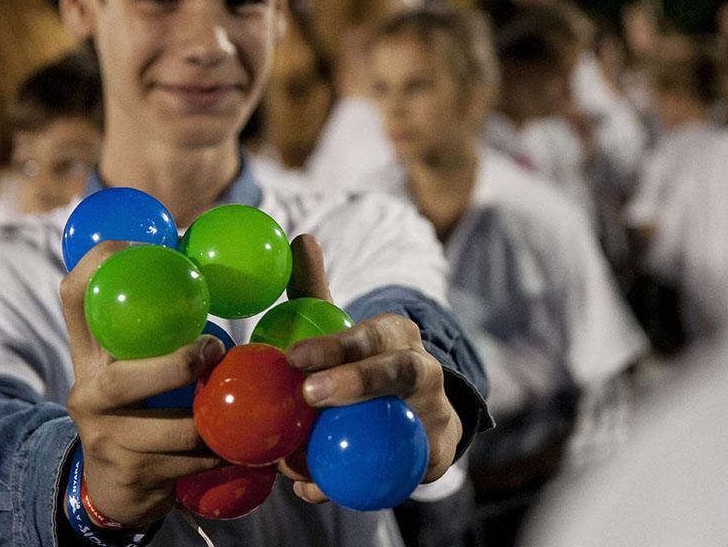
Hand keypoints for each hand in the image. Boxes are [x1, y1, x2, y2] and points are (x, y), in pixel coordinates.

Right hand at [61, 241, 224, 526]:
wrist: (114, 488)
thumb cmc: (140, 406)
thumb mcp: (133, 364)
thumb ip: (156, 326)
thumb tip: (204, 253)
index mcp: (89, 352)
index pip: (75, 295)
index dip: (102, 264)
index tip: (150, 249)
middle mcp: (87, 391)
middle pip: (122, 379)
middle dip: (178, 367)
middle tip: (217, 349)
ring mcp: (104, 437)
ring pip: (166, 430)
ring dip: (211, 419)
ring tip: (241, 408)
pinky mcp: (130, 475)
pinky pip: (186, 463)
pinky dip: (219, 453)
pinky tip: (240, 447)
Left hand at [278, 235, 462, 503]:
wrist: (415, 415)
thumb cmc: (365, 364)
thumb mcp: (341, 329)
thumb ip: (315, 290)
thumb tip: (300, 238)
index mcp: (397, 336)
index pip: (373, 334)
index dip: (337, 345)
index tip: (293, 357)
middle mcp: (424, 369)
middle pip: (400, 370)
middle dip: (357, 380)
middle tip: (309, 394)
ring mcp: (434, 413)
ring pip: (409, 421)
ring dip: (362, 437)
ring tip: (306, 464)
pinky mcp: (434, 455)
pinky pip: (400, 470)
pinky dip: (352, 484)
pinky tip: (310, 491)